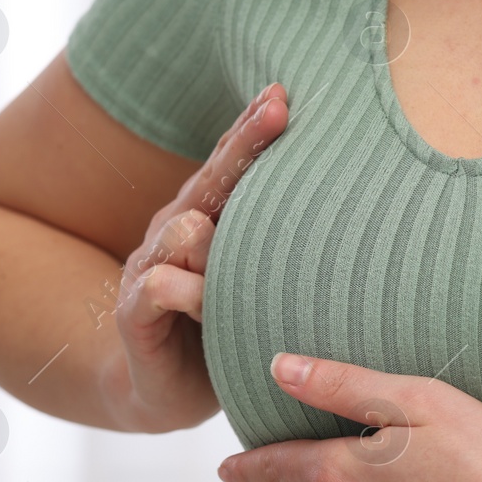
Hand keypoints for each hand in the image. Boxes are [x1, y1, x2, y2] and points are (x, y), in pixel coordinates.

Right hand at [105, 83, 287, 430]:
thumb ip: (281, 249)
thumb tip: (345, 204)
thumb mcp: (256, 283)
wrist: (162, 388)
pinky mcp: (135, 315)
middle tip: (275, 109)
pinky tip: (173, 282)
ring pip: (178, 230)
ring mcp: (150, 268)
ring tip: (212, 230)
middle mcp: (175, 230)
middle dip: (242, 145)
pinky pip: (151, 291)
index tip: (284, 94)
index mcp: (209, 217)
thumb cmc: (223, 325)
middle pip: (210, 180)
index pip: (233, 167)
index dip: (255, 130)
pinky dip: (166, 285)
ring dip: (202, 229)